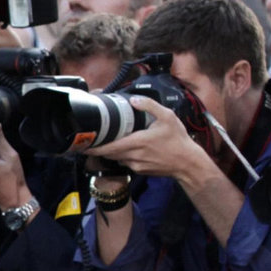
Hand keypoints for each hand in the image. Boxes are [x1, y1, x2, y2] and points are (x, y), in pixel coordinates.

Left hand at [86, 95, 210, 180]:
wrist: (188, 163)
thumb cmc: (178, 140)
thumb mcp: (167, 117)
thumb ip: (149, 106)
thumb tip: (133, 99)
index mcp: (137, 142)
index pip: (109, 147)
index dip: (94, 147)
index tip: (82, 144)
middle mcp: (133, 156)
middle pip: (109, 153)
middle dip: (100, 148)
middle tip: (93, 139)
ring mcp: (135, 165)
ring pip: (117, 158)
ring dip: (113, 151)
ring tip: (111, 141)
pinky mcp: (140, 171)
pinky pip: (126, 163)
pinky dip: (124, 156)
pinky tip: (130, 148)